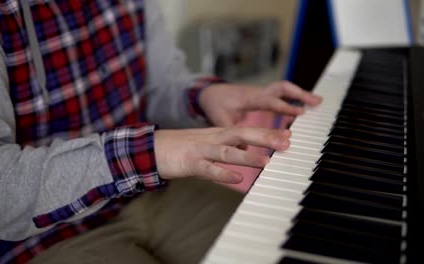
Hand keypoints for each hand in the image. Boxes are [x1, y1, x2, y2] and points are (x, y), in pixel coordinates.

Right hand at [154, 127, 290, 182]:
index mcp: (218, 134)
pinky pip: (208, 169)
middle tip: (286, 143)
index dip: (267, 133)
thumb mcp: (207, 144)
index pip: (246, 130)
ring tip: (266, 161)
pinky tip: (237, 177)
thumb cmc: (181, 148)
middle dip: (265, 138)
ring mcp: (201, 150)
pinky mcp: (189, 163)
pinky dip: (223, 173)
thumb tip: (246, 150)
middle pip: (241, 134)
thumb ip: (227, 147)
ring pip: (227, 151)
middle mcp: (212, 139)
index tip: (288, 135)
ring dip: (247, 156)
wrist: (151, 148)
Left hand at [199, 81, 322, 125]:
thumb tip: (245, 151)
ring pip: (284, 88)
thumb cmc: (215, 104)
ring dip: (300, 94)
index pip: (270, 101)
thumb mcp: (220, 121)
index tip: (300, 113)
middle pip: (282, 88)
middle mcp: (257, 92)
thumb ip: (232, 135)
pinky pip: (281, 92)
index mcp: (248, 98)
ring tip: (318, 102)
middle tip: (317, 102)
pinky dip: (294, 97)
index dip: (285, 107)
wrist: (209, 92)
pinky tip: (305, 104)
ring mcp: (261, 91)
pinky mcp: (263, 94)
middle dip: (300, 94)